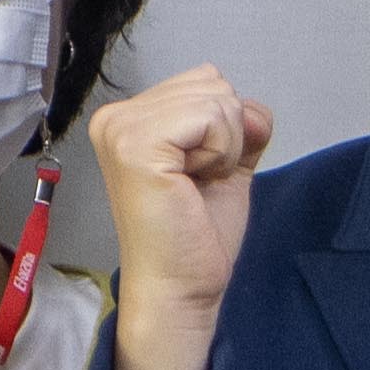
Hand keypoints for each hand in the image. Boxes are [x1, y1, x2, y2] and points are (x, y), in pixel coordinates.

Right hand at [86, 62, 278, 369]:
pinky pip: (211, 116)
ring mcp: (121, 129)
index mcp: (129, 118)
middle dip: (227, 134)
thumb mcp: (227, 162)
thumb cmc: (194, 236)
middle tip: (197, 183)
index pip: (206, 79)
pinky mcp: (136, 145)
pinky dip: (221, 151)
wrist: (180, 289)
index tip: (199, 175)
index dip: (225, 127)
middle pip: (213, 83)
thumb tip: (253, 110)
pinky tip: (195, 184)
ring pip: (216, 98)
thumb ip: (240, 124)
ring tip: (195, 186)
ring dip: (225, 146)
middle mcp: (116, 117)